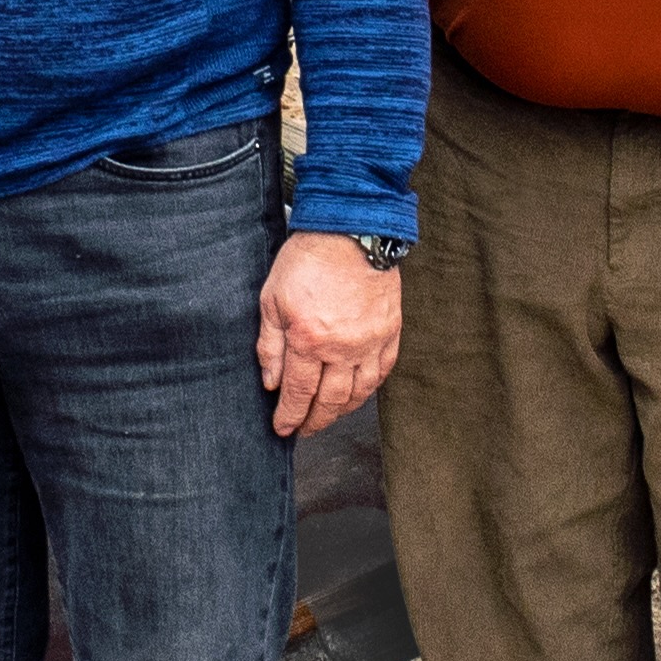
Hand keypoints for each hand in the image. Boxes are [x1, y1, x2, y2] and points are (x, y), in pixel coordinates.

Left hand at [258, 232, 400, 438]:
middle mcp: (342, 348)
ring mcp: (370, 342)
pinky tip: (357, 394)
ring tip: (328, 417)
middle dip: (314, 422)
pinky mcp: (389, 332)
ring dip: (342, 412)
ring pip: (358, 393)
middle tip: (304, 430)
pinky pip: (382, 372)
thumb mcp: (272, 299)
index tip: (283, 429)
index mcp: (308, 339)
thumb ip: (270, 345)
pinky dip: (368, 390)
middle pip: (329, 401)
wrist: (351, 230)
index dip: (289, 417)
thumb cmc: (308, 260)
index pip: (298, 393)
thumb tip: (271, 382)